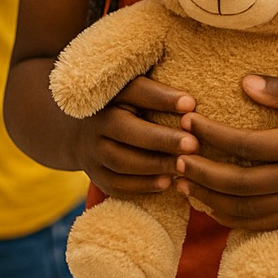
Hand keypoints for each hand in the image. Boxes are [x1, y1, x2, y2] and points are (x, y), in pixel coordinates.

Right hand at [75, 76, 197, 198]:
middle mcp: (97, 123)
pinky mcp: (96, 176)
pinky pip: (117, 185)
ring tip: (184, 166)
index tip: (191, 104)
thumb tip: (190, 104)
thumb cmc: (124, 107)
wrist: (83, 132)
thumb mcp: (135, 92)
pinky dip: (143, 185)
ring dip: (156, 165)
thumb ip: (158, 93)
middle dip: (162, 139)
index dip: (162, 98)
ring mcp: (92, 152)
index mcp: (109, 96)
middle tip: (193, 145)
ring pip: (122, 161)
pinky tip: (167, 182)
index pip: (136, 92)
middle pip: (128, 131)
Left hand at [173, 75, 277, 230]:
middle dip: (202, 170)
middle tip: (177, 156)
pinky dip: (226, 217)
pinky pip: (255, 224)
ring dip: (207, 197)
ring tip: (182, 181)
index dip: (213, 134)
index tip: (188, 119)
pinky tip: (206, 203)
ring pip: (242, 209)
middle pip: (238, 183)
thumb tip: (244, 83)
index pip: (245, 145)